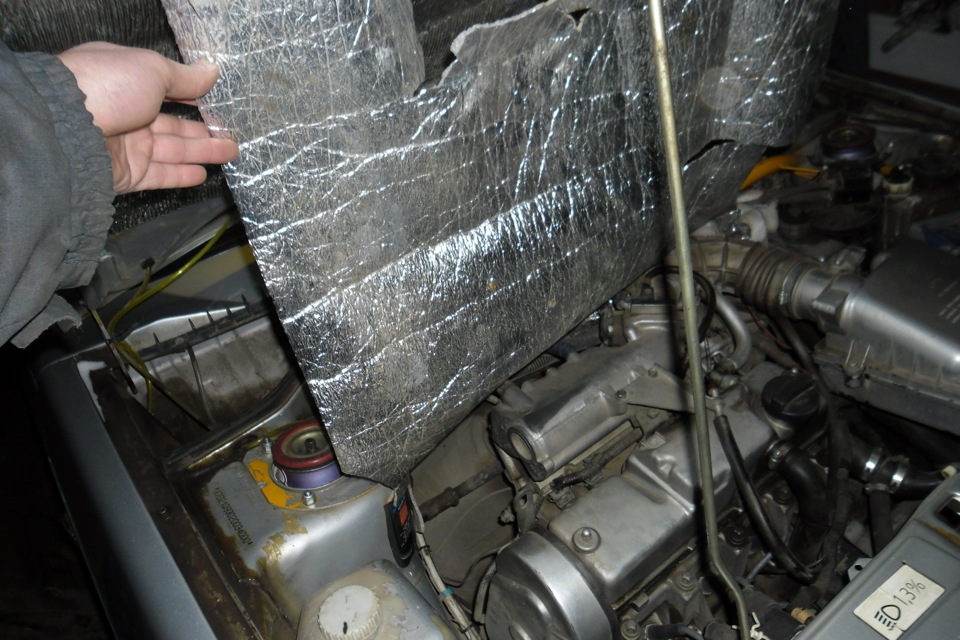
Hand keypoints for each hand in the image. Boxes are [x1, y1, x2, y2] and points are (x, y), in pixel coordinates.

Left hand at [57, 42, 238, 193]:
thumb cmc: (109, 86)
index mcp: (126, 81)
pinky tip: (202, 174)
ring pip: (172, 150)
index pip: (165, 88)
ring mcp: (125, 145)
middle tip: (232, 135)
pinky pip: (158, 175)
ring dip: (202, 152)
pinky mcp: (125, 174)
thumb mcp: (152, 69)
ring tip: (230, 153)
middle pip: (172, 125)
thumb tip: (212, 71)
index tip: (217, 103)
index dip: (192, 96)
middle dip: (203, 130)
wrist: (65, 128)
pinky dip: (181, 175)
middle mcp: (125, 112)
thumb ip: (185, 77)